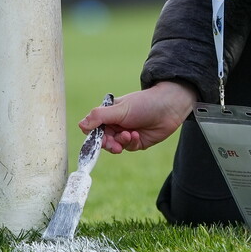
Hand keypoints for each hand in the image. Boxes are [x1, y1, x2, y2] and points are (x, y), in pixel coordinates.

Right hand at [78, 80, 196, 153]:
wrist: (169, 108)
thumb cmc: (144, 103)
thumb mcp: (120, 110)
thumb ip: (100, 117)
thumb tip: (80, 125)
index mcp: (109, 113)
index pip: (93, 127)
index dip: (93, 135)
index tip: (97, 139)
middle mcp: (116, 123)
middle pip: (102, 139)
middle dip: (107, 143)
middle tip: (113, 143)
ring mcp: (126, 133)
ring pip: (114, 146)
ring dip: (120, 143)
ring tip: (129, 135)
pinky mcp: (137, 142)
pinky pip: (128, 148)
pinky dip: (131, 143)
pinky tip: (137, 135)